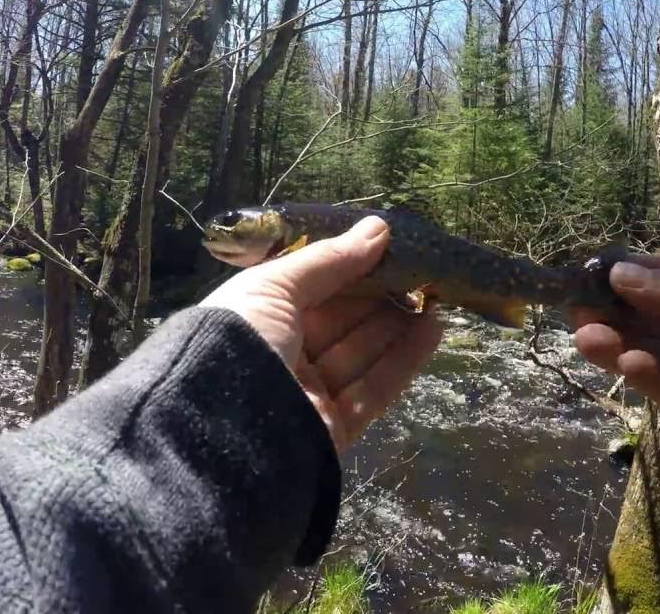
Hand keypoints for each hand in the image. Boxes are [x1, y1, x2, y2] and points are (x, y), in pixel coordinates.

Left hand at [201, 216, 443, 450]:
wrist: (224, 430)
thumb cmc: (240, 340)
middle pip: (338, 323)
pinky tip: (433, 328)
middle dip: (378, 296)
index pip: (309, 290)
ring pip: (360, 354)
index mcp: (255, 320)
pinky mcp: (333, 429)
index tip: (387, 248)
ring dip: (398, 325)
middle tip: (420, 270)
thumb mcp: (274, 288)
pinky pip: (374, 390)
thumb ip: (328, 260)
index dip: (346, 269)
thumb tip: (378, 229)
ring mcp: (307, 395)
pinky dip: (405, 360)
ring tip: (435, 295)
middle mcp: (280, 356)